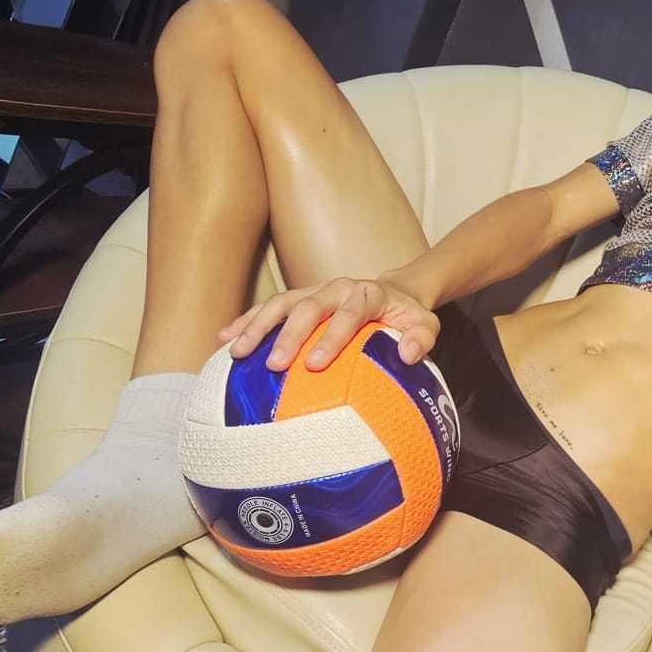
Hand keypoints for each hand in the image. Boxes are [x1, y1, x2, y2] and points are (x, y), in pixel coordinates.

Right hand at [217, 277, 439, 371]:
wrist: (395, 291)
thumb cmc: (408, 316)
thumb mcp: (425, 325)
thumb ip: (421, 338)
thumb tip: (407, 354)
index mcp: (367, 293)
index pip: (350, 313)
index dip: (332, 337)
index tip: (315, 365)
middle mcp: (337, 287)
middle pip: (309, 307)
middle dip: (289, 335)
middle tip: (274, 365)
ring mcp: (314, 290)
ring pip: (281, 303)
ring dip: (257, 325)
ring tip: (236, 351)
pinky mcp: (299, 298)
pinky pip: (269, 307)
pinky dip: (246, 320)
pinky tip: (225, 339)